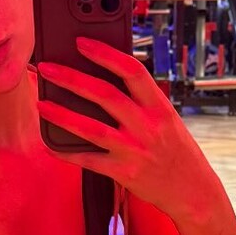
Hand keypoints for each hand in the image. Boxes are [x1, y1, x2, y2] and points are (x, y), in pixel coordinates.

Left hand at [36, 37, 216, 219]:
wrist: (194, 191)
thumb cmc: (176, 152)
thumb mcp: (168, 121)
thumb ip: (142, 103)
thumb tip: (105, 82)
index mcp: (160, 107)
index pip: (132, 71)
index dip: (105, 54)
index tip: (82, 43)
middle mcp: (147, 126)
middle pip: (105, 95)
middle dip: (71, 79)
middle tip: (47, 68)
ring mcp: (135, 150)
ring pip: (92, 128)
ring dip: (62, 115)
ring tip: (42, 104)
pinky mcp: (125, 173)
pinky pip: (89, 161)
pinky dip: (67, 153)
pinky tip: (50, 145)